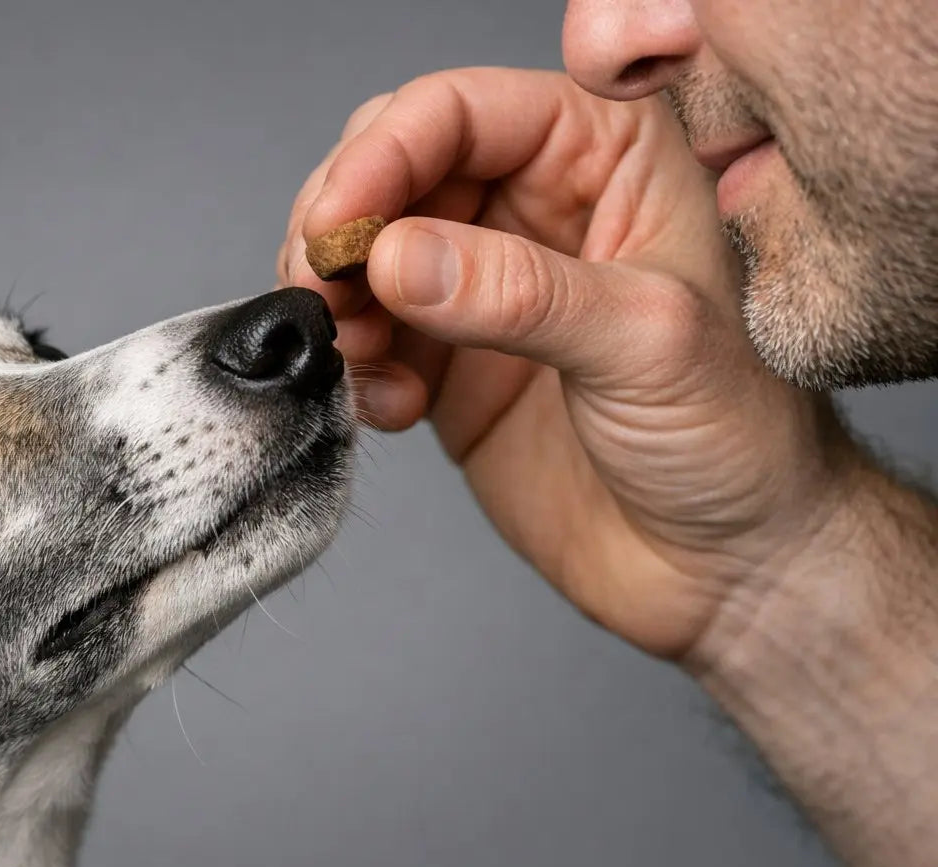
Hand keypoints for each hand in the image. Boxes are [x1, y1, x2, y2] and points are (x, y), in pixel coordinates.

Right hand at [277, 68, 859, 661]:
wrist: (721, 566)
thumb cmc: (734, 439)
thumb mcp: (644, 346)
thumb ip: (519, 294)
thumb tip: (396, 257)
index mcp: (604, 156)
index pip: (460, 111)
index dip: (382, 155)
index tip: (337, 226)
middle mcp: (535, 204)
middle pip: (389, 168)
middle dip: (339, 225)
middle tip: (321, 290)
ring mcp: (483, 284)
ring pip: (361, 251)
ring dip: (334, 301)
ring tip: (359, 358)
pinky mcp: (445, 360)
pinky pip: (362, 335)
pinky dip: (350, 366)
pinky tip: (391, 408)